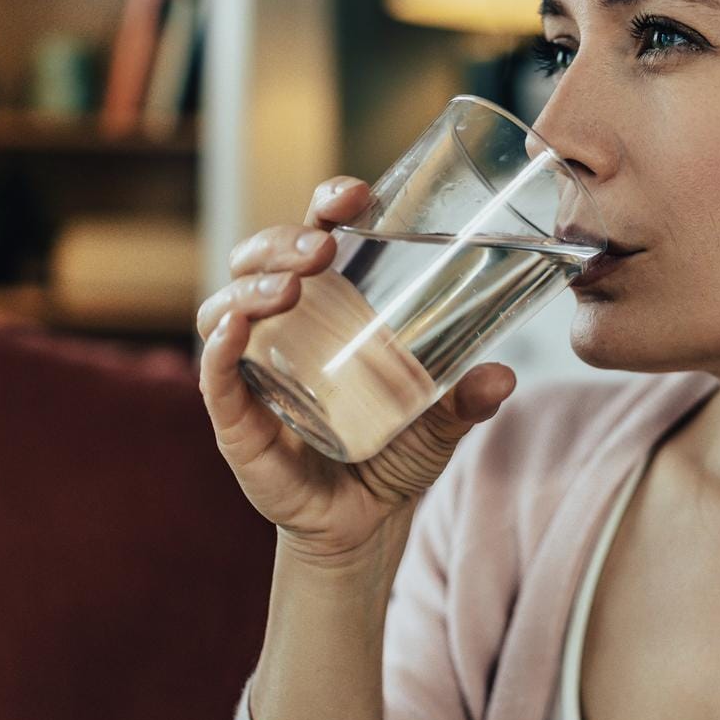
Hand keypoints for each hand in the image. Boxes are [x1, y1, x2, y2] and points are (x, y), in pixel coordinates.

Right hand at [196, 175, 516, 566]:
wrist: (365, 526)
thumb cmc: (395, 454)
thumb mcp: (440, 422)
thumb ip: (467, 399)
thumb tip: (503, 376)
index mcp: (329, 306)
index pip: (314, 235)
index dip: (327, 205)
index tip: (358, 193)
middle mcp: (282, 326)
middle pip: (260, 260)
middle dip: (283, 239)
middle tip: (321, 245)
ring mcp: (252, 368)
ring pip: (226, 305)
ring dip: (253, 285)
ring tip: (292, 286)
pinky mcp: (235, 418)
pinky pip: (216, 374)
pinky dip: (220, 347)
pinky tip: (237, 329)